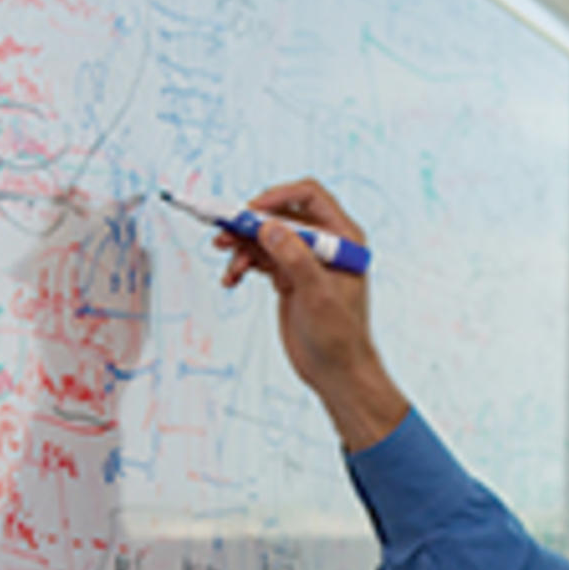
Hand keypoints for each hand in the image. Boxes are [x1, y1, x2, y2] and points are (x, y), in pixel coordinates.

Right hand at [217, 178, 408, 449]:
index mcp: (344, 239)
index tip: (252, 211)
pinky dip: (243, 264)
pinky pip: (261, 259)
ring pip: (266, 238)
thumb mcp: (318, 296)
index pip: (310, 198)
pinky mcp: (289, 278)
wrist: (336, 372)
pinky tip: (232, 278)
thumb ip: (295, 259)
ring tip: (228, 263)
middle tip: (224, 234)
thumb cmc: (340, 337)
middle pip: (281, 216)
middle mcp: (324, 244)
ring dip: (243, 246)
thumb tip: (270, 227)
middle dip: (251, 224)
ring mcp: (304, 260)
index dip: (278, 197)